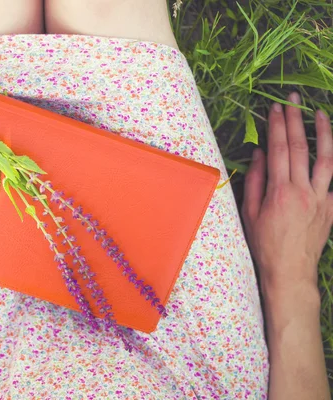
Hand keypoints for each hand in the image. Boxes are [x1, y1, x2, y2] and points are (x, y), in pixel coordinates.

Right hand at [242, 93, 332, 293]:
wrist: (290, 270)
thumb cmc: (264, 243)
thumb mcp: (249, 212)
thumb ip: (255, 181)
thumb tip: (259, 154)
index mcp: (280, 192)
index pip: (279, 150)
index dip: (277, 126)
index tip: (275, 108)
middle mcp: (303, 191)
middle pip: (302, 147)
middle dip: (296, 120)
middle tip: (293, 100)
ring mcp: (322, 198)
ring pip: (327, 158)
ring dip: (325, 133)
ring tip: (321, 113)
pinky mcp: (332, 207)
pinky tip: (331, 148)